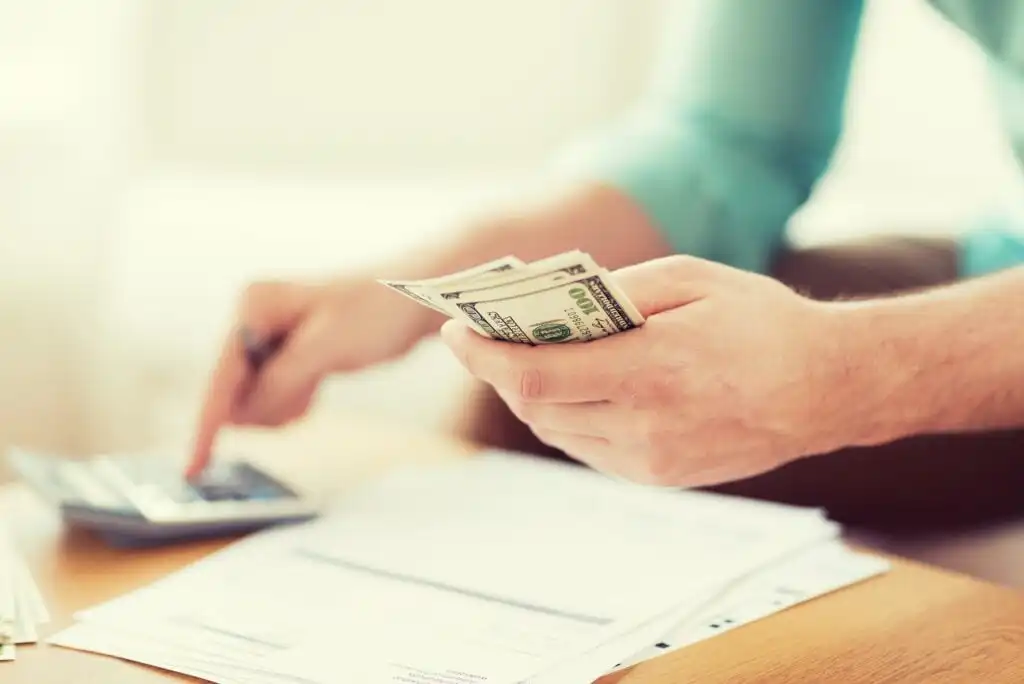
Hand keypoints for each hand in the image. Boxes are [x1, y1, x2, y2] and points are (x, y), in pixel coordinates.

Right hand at [188, 274, 433, 475]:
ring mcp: (269, 337)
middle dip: (268, 405)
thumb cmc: (377, 311)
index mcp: (253, 305)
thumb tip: (243, 416)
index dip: (206, 425)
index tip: (193, 468)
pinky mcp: (288, 354)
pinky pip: (277, 395)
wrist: (418, 298)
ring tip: (321, 373)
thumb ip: (282, 381)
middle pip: (236, 392)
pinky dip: (296, 400)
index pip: (220, 377)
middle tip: (311, 382)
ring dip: (286, 403)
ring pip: (257, 399)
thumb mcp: (327, 347)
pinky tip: (318, 381)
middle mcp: (253, 319)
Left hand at [440, 255, 860, 487]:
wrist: (827, 389)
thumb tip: (554, 307)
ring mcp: (651, 461)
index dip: (484, 355)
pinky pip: (588, 448)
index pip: (535, 374)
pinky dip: (567, 416)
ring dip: (532, 395)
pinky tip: (576, 387)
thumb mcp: (690, 279)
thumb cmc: (762, 322)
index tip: (456, 331)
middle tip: (484, 338)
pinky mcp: (660, 477)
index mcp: (650, 370)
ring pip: (558, 430)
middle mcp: (643, 426)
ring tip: (526, 358)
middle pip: (536, 406)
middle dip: (501, 370)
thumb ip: (615, 293)